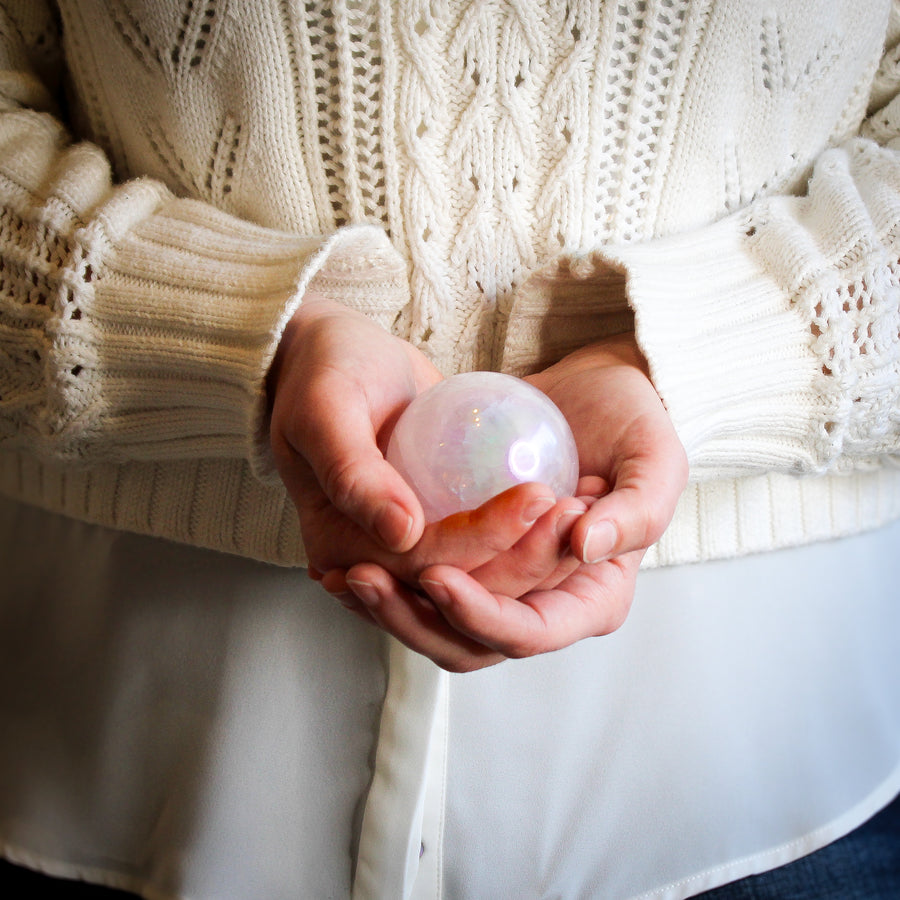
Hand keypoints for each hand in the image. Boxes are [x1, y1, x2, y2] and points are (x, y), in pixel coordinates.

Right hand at [269, 296, 580, 583]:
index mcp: (341, 549)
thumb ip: (352, 473)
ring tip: (581, 508)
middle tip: (576, 509)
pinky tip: (563, 502)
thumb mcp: (325, 411)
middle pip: (459, 580)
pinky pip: (480, 538)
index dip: (482, 540)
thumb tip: (401, 533)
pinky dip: (520, 530)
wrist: (334, 354)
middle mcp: (374, 560)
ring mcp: (406, 544)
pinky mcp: (432, 523)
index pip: (423, 561)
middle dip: (523, 559)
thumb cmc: (325, 373)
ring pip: (478, 571)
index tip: (539, 496)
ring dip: (532, 554)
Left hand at [334, 333, 687, 671]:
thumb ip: (637, 510)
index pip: (531, 633)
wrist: (598, 392)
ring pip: (439, 623)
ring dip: (389, 607)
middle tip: (363, 577)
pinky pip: (425, 584)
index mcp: (592, 600)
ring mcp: (506, 585)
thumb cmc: (634, 424)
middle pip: (472, 644)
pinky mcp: (474, 560)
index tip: (436, 577)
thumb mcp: (655, 458)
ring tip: (341, 573)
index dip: (481, 615)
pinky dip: (388, 578)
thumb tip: (584, 549)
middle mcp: (545, 604)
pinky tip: (340, 556)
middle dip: (414, 621)